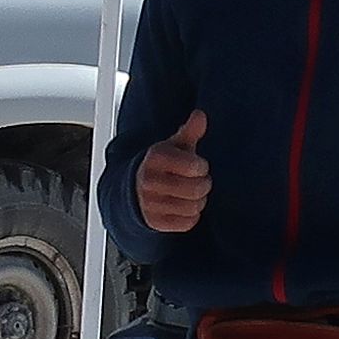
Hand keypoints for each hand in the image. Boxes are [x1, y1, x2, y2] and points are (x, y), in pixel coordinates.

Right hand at [133, 108, 210, 233]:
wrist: (135, 189)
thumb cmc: (161, 165)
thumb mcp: (174, 145)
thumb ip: (189, 131)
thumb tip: (200, 115)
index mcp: (155, 158)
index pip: (195, 166)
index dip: (201, 167)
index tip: (197, 166)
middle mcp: (149, 181)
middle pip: (196, 189)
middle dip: (203, 185)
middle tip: (198, 181)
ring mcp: (150, 203)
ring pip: (193, 207)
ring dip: (198, 201)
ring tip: (190, 193)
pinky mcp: (155, 222)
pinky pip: (187, 223)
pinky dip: (191, 216)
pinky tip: (184, 206)